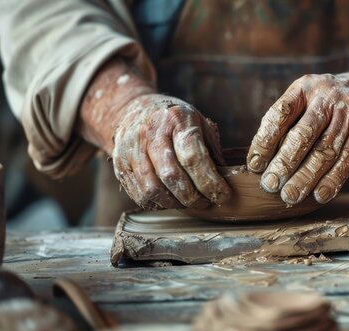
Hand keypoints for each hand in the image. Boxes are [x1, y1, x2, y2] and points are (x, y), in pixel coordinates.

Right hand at [78, 58, 229, 209]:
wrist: (134, 110)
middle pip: (172, 176)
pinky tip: (171, 200)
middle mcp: (150, 134)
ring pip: (153, 189)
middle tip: (207, 202)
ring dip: (176, 203)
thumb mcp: (198, 122)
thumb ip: (211, 148)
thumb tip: (226, 178)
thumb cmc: (174, 120)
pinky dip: (158, 203)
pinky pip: (139, 194)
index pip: (193, 157)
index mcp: (176, 120)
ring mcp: (131, 150)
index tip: (223, 194)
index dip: (210, 182)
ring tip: (189, 203)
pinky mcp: (121, 166)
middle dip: (194, 197)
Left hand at [246, 71, 348, 204]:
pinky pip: (346, 160)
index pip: (280, 114)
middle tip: (270, 185)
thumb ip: (288, 122)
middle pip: (302, 135)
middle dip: (284, 163)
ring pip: (324, 151)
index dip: (265, 141)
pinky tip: (319, 195)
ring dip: (305, 177)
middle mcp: (327, 97)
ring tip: (290, 195)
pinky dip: (332, 180)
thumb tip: (263, 162)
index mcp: (305, 87)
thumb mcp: (309, 99)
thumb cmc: (330, 104)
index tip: (255, 165)